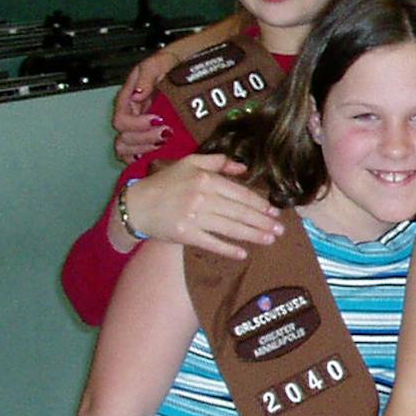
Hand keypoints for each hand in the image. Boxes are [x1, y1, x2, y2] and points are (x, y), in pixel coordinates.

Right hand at [113, 47, 181, 161]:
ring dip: (146, 150)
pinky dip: (149, 158)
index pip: (121, 120)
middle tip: (167, 133)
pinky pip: (141, 156)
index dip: (136, 124)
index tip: (156, 119)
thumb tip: (137, 94)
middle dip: (144, 139)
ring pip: (129, 150)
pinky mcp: (154, 137)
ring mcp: (142, 128)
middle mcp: (132, 116)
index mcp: (129, 99)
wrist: (192, 66)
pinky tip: (164, 154)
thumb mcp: (160, 62)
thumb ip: (147, 75)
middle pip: (124, 139)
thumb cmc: (173, 63)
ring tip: (166, 142)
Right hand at [124, 154, 282, 258]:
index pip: (239, 193)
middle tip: (280, 229)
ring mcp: (193, 217)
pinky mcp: (185, 235)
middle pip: (239, 212)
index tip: (274, 211)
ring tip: (270, 239)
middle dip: (263, 222)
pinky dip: (228, 249)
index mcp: (205, 179)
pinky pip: (212, 243)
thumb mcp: (189, 163)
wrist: (135, 205)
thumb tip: (243, 168)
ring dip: (253, 235)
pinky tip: (243, 254)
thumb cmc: (165, 183)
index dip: (259, 204)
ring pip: (230, 228)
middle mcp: (202, 197)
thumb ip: (217, 162)